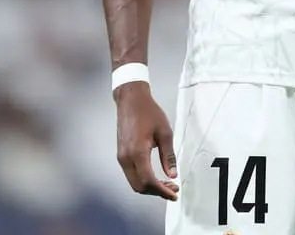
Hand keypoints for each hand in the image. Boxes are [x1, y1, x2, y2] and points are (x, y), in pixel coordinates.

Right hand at [115, 83, 178, 200]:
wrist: (131, 100)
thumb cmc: (148, 112)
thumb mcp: (165, 132)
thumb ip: (168, 156)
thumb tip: (172, 174)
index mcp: (137, 152)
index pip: (148, 181)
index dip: (162, 191)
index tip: (174, 194)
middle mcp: (126, 158)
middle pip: (139, 186)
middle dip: (157, 192)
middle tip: (173, 189)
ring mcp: (121, 157)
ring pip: (134, 182)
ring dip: (150, 187)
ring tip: (167, 183)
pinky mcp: (121, 155)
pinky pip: (131, 174)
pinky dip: (143, 180)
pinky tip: (155, 176)